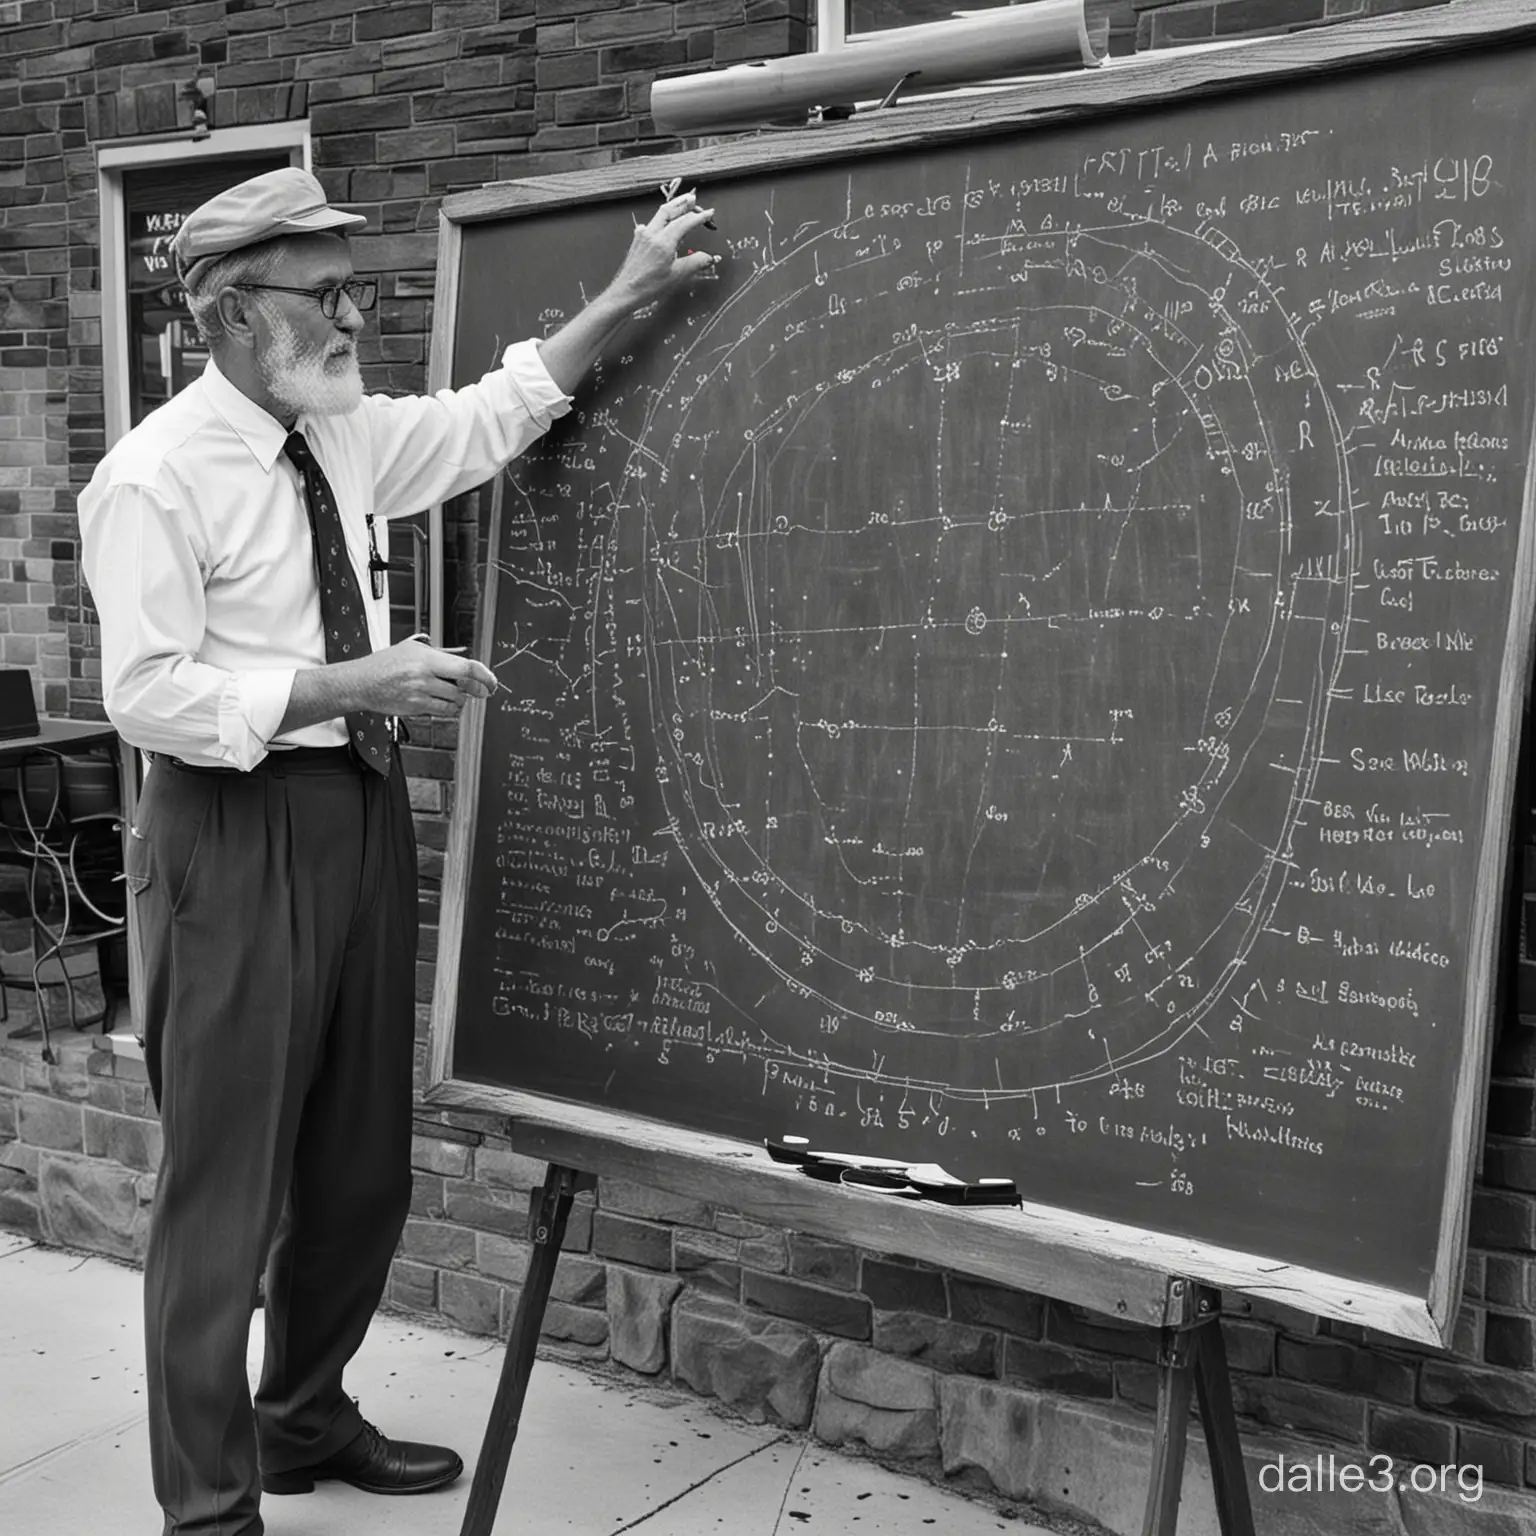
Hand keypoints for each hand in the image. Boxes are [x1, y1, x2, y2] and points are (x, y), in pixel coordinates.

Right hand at [352, 639, 497, 718]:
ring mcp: (420, 694)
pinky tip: (444, 703)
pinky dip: (448, 709)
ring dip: (459, 699)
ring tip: (452, 693)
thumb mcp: (412, 649)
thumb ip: (439, 653)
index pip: (466, 667)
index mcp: (426, 659)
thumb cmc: (385, 663)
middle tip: (479, 690)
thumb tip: (463, 657)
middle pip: (463, 687)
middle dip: (474, 689)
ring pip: (454, 701)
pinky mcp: (415, 708)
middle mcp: (424, 676)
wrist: (361, 682)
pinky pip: (441, 711)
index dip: (484, 675)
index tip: (492, 681)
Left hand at [607, 191, 717, 311]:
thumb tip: (709, 257)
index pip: (685, 222)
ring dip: (673, 206)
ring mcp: (643, 234)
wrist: (625, 292)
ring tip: (683, 202)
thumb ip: (695, 263)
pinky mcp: (637, 239)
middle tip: (694, 199)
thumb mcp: (677, 276)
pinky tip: (663, 221)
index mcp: (664, 241)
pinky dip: (661, 218)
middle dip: (684, 203)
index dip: (699, 217)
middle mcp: (652, 233)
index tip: (710, 214)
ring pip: (660, 214)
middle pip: (670, 210)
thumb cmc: (648, 287)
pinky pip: (651, 223)